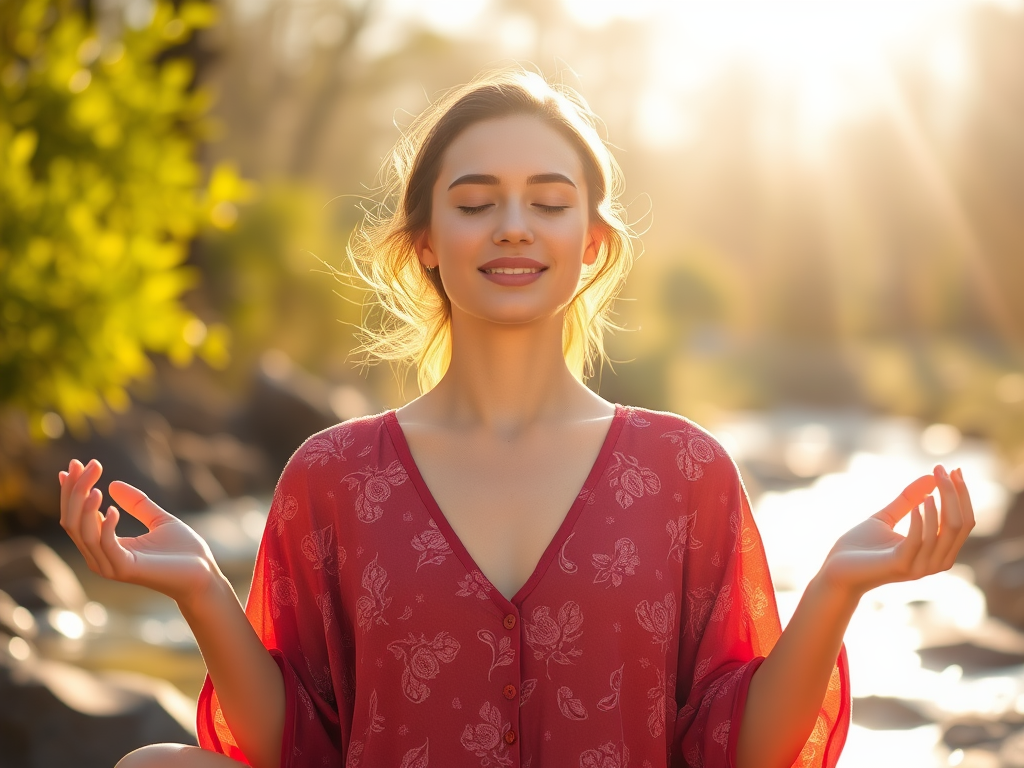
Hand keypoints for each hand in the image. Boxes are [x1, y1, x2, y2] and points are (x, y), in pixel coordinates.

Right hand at [59, 459, 224, 606]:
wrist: (204, 575)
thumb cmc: (183, 552)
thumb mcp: (158, 520)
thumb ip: (137, 504)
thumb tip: (113, 484)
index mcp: (106, 546)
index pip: (76, 518)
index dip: (72, 492)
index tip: (74, 465)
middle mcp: (102, 557)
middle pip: (73, 522)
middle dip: (75, 491)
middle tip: (83, 464)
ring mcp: (111, 565)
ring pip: (83, 532)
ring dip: (85, 505)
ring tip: (95, 484)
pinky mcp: (125, 569)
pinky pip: (106, 544)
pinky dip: (105, 525)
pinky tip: (113, 508)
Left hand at [818, 465, 974, 597]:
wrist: (836, 570)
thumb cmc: (860, 547)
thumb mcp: (887, 517)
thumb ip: (908, 500)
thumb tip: (930, 476)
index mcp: (937, 552)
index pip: (964, 522)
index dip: (962, 495)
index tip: (955, 469)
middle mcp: (935, 562)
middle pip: (960, 526)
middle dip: (955, 494)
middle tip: (944, 470)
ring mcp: (920, 566)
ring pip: (945, 532)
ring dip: (941, 504)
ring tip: (933, 481)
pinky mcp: (901, 565)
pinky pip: (920, 540)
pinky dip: (923, 519)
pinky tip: (921, 502)